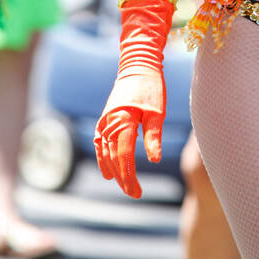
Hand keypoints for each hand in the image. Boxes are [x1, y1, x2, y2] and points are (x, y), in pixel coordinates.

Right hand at [94, 69, 165, 197]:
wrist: (138, 65)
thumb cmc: (151, 87)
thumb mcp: (157, 112)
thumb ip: (153, 137)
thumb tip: (153, 161)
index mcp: (123, 121)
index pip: (123, 156)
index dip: (129, 176)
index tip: (137, 192)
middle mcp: (109, 123)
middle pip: (112, 157)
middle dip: (122, 178)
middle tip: (134, 194)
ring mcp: (105, 121)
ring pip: (105, 152)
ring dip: (112, 170)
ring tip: (123, 186)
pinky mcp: (105, 119)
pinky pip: (101, 143)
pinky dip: (103, 158)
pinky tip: (108, 171)